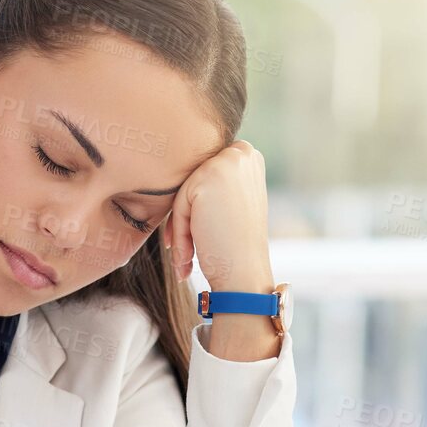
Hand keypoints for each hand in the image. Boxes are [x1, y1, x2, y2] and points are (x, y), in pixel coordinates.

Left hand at [163, 139, 272, 292]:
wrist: (244, 274)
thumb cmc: (234, 245)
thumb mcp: (231, 201)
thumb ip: (213, 181)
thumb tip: (177, 168)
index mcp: (250, 156)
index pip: (202, 174)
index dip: (196, 208)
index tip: (198, 236)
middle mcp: (242, 152)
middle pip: (192, 183)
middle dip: (186, 218)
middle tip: (186, 254)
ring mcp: (227, 162)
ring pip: (184, 193)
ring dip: (182, 229)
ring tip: (187, 258)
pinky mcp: (209, 178)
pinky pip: (179, 204)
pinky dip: (180, 232)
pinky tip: (189, 256)